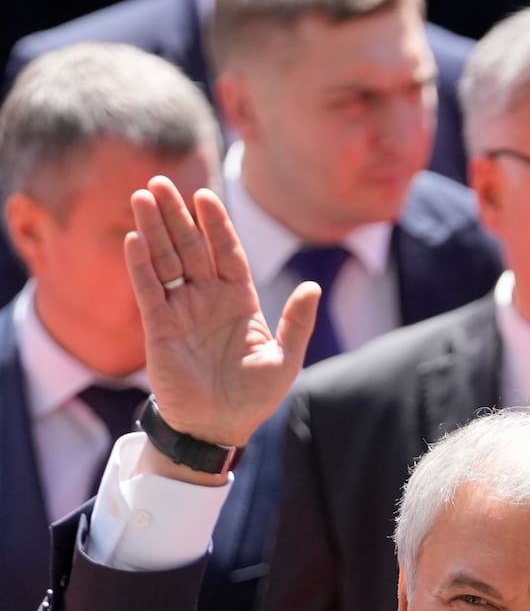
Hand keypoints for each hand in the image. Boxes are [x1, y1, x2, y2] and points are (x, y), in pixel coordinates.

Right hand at [125, 176, 318, 447]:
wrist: (218, 427)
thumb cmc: (253, 396)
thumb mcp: (284, 359)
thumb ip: (297, 322)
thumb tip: (314, 286)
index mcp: (240, 300)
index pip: (227, 252)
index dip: (216, 224)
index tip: (205, 195)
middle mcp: (208, 298)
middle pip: (191, 247)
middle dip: (177, 215)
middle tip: (160, 182)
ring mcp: (181, 310)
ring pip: (166, 261)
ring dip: (154, 229)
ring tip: (141, 196)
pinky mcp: (158, 327)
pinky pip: (148, 290)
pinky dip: (140, 265)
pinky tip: (134, 239)